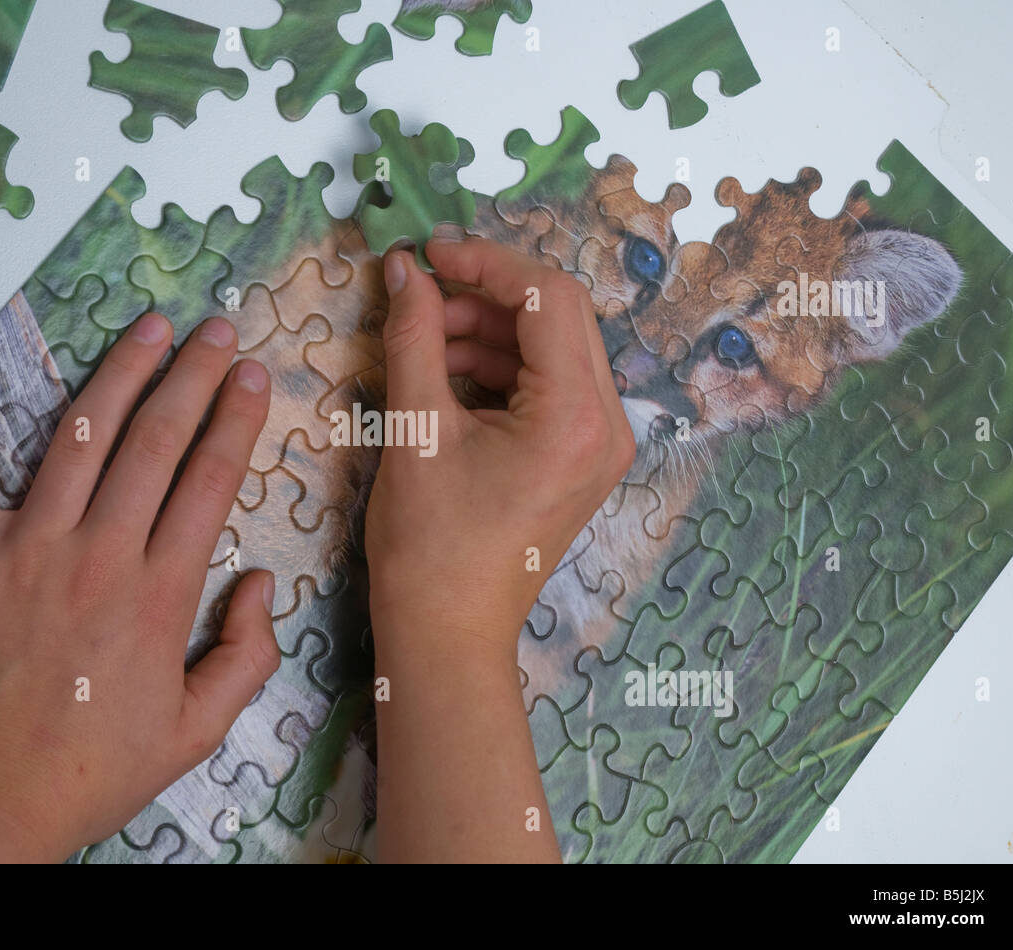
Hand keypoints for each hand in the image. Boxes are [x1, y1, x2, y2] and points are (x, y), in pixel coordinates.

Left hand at [0, 313, 278, 862]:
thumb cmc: (91, 770)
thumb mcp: (198, 732)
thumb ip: (246, 655)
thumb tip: (262, 585)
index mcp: (161, 593)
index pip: (210, 480)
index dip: (237, 419)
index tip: (254, 375)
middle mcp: (100, 554)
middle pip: (156, 442)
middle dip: (195, 376)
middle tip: (218, 332)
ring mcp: (27, 548)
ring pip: (80, 438)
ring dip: (119, 373)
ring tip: (149, 327)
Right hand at [364, 237, 633, 862]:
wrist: (447, 632)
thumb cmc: (429, 544)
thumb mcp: (415, 430)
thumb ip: (412, 336)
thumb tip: (404, 268)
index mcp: (576, 416)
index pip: (548, 297)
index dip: (486, 263)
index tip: (428, 254)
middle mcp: (607, 424)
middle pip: (558, 317)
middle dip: (487, 297)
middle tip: (421, 297)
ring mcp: (601, 444)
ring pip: (552, 348)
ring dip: (490, 331)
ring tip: (422, 342)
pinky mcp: (582, 458)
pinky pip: (549, 386)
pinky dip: (500, 368)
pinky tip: (445, 374)